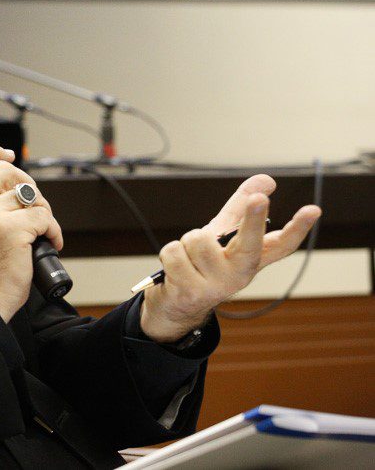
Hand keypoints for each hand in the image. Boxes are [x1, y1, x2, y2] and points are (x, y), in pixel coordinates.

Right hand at [0, 144, 62, 321]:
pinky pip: (43, 216)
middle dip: (25, 182)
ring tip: (41, 228)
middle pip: (4, 170)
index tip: (6, 154)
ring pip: (28, 193)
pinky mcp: (13, 229)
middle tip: (32, 203)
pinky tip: (49, 242)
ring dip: (42, 208)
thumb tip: (11, 188)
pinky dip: (53, 230)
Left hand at [141, 174, 321, 341]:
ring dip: (186, 243)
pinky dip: (171, 255)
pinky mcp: (192, 292)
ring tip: (190, 259)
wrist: (177, 304)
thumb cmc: (203, 262)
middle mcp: (241, 274)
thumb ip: (241, 207)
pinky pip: (175, 252)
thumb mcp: (223, 235)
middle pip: (249, 241)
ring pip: (197, 239)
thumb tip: (268, 179)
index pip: (283, 244)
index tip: (313, 210)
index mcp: (252, 260)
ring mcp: (218, 286)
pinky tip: (176, 270)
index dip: (299, 228)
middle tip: (258, 198)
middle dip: (251, 218)